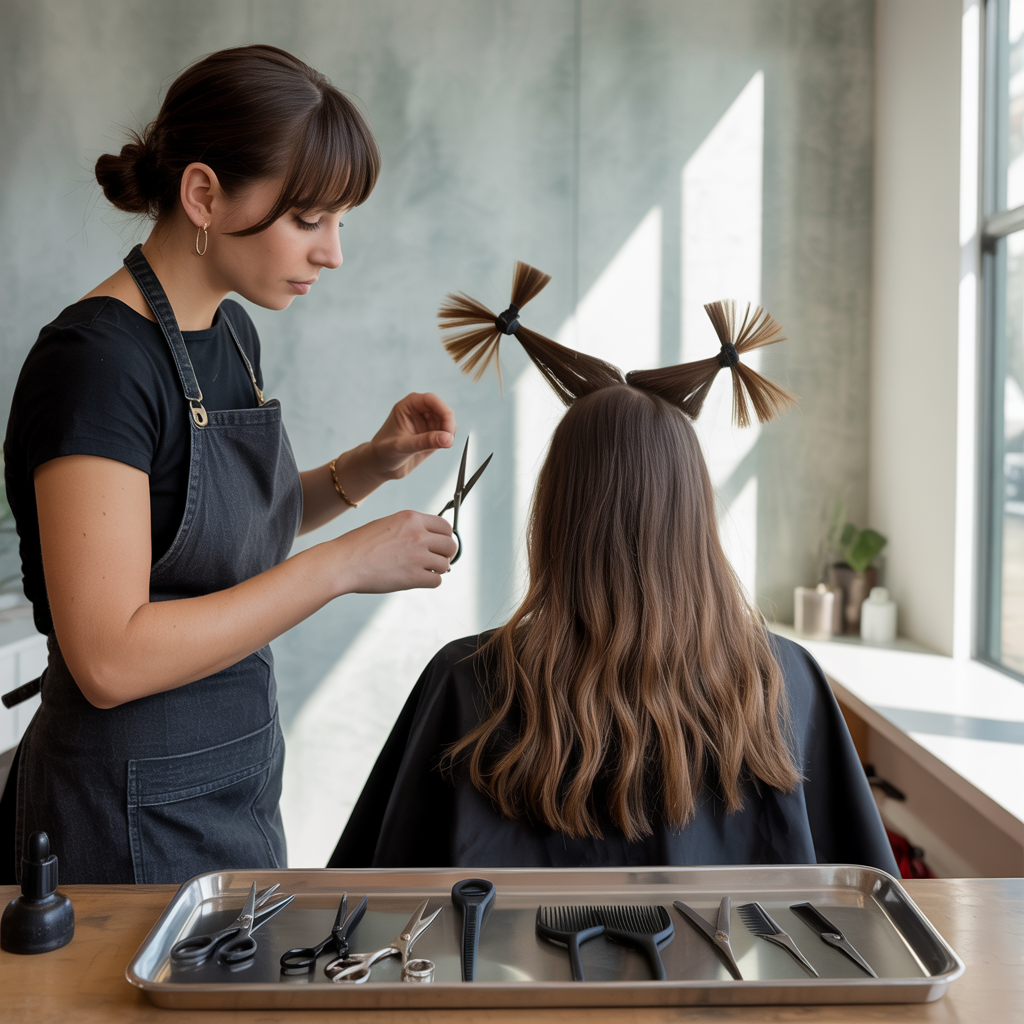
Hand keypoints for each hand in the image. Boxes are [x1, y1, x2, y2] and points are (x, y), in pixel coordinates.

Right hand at [330, 511, 457, 593]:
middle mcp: (418, 534)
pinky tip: (417, 580)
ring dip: (436, 569)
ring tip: (421, 571)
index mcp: (412, 518)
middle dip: (445, 554)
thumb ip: (411, 529)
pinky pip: (436, 580)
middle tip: (435, 561)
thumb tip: (431, 540)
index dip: (445, 538)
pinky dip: (430, 582)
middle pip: (451, 545)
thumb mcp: (388, 524)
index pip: (445, 527)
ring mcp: (418, 555)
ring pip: (445, 564)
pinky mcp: (414, 576)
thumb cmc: (360, 545)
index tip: (439, 546)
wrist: (342, 563)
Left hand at [367, 393, 455, 480]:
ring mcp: (427, 423)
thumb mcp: (402, 446)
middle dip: (448, 423)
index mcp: (408, 406)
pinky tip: (442, 446)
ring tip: (443, 445)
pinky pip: (447, 433)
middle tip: (448, 439)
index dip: (443, 410)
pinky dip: (448, 439)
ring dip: (449, 432)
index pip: (430, 400)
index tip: (448, 427)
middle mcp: (419, 412)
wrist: (380, 466)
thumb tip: (447, 439)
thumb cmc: (383, 452)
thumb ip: (424, 442)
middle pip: (442, 410)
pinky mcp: (432, 435)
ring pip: (447, 421)